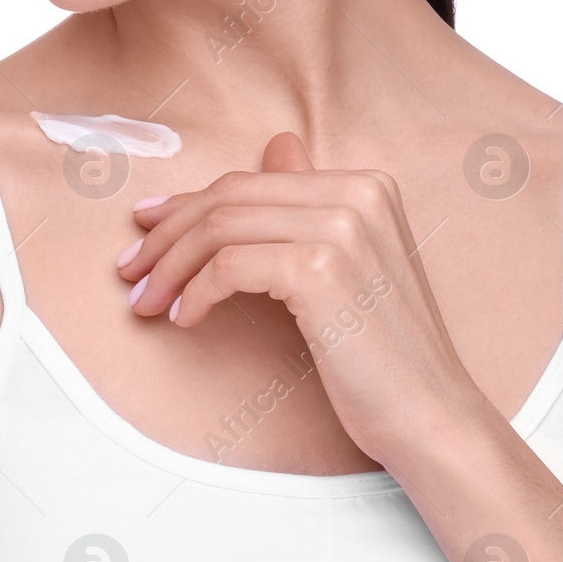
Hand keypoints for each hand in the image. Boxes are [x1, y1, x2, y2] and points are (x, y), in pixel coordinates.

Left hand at [115, 133, 490, 465]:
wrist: (430, 415)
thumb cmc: (384, 352)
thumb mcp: (350, 264)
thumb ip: (311, 204)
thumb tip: (278, 145)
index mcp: (366, 183)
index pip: (253, 180)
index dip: (189, 204)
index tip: (147, 229)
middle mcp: (358, 192)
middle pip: (231, 197)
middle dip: (169, 232)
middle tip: (132, 268)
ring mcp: (343, 226)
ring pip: (222, 226)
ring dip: (171, 265)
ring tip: (148, 300)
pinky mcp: (322, 268)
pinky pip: (230, 265)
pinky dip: (197, 290)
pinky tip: (186, 317)